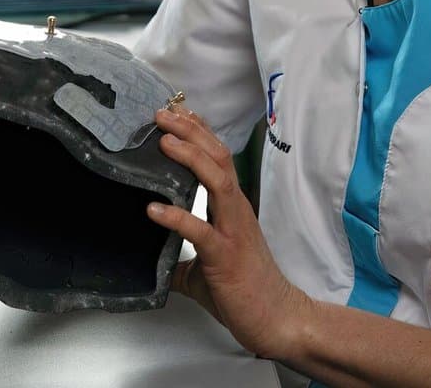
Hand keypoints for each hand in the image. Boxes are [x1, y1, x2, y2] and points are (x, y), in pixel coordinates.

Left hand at [146, 107, 311, 359]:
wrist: (277, 319)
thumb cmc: (245, 293)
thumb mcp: (205, 270)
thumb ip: (184, 259)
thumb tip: (157, 261)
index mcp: (232, 209)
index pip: (217, 159)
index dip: (198, 132)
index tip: (177, 112)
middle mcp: (235, 210)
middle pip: (218, 157)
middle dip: (190, 131)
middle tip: (163, 112)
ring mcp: (233, 230)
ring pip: (217, 180)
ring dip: (190, 156)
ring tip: (164, 140)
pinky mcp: (225, 255)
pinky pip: (200, 230)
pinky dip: (176, 216)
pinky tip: (154, 209)